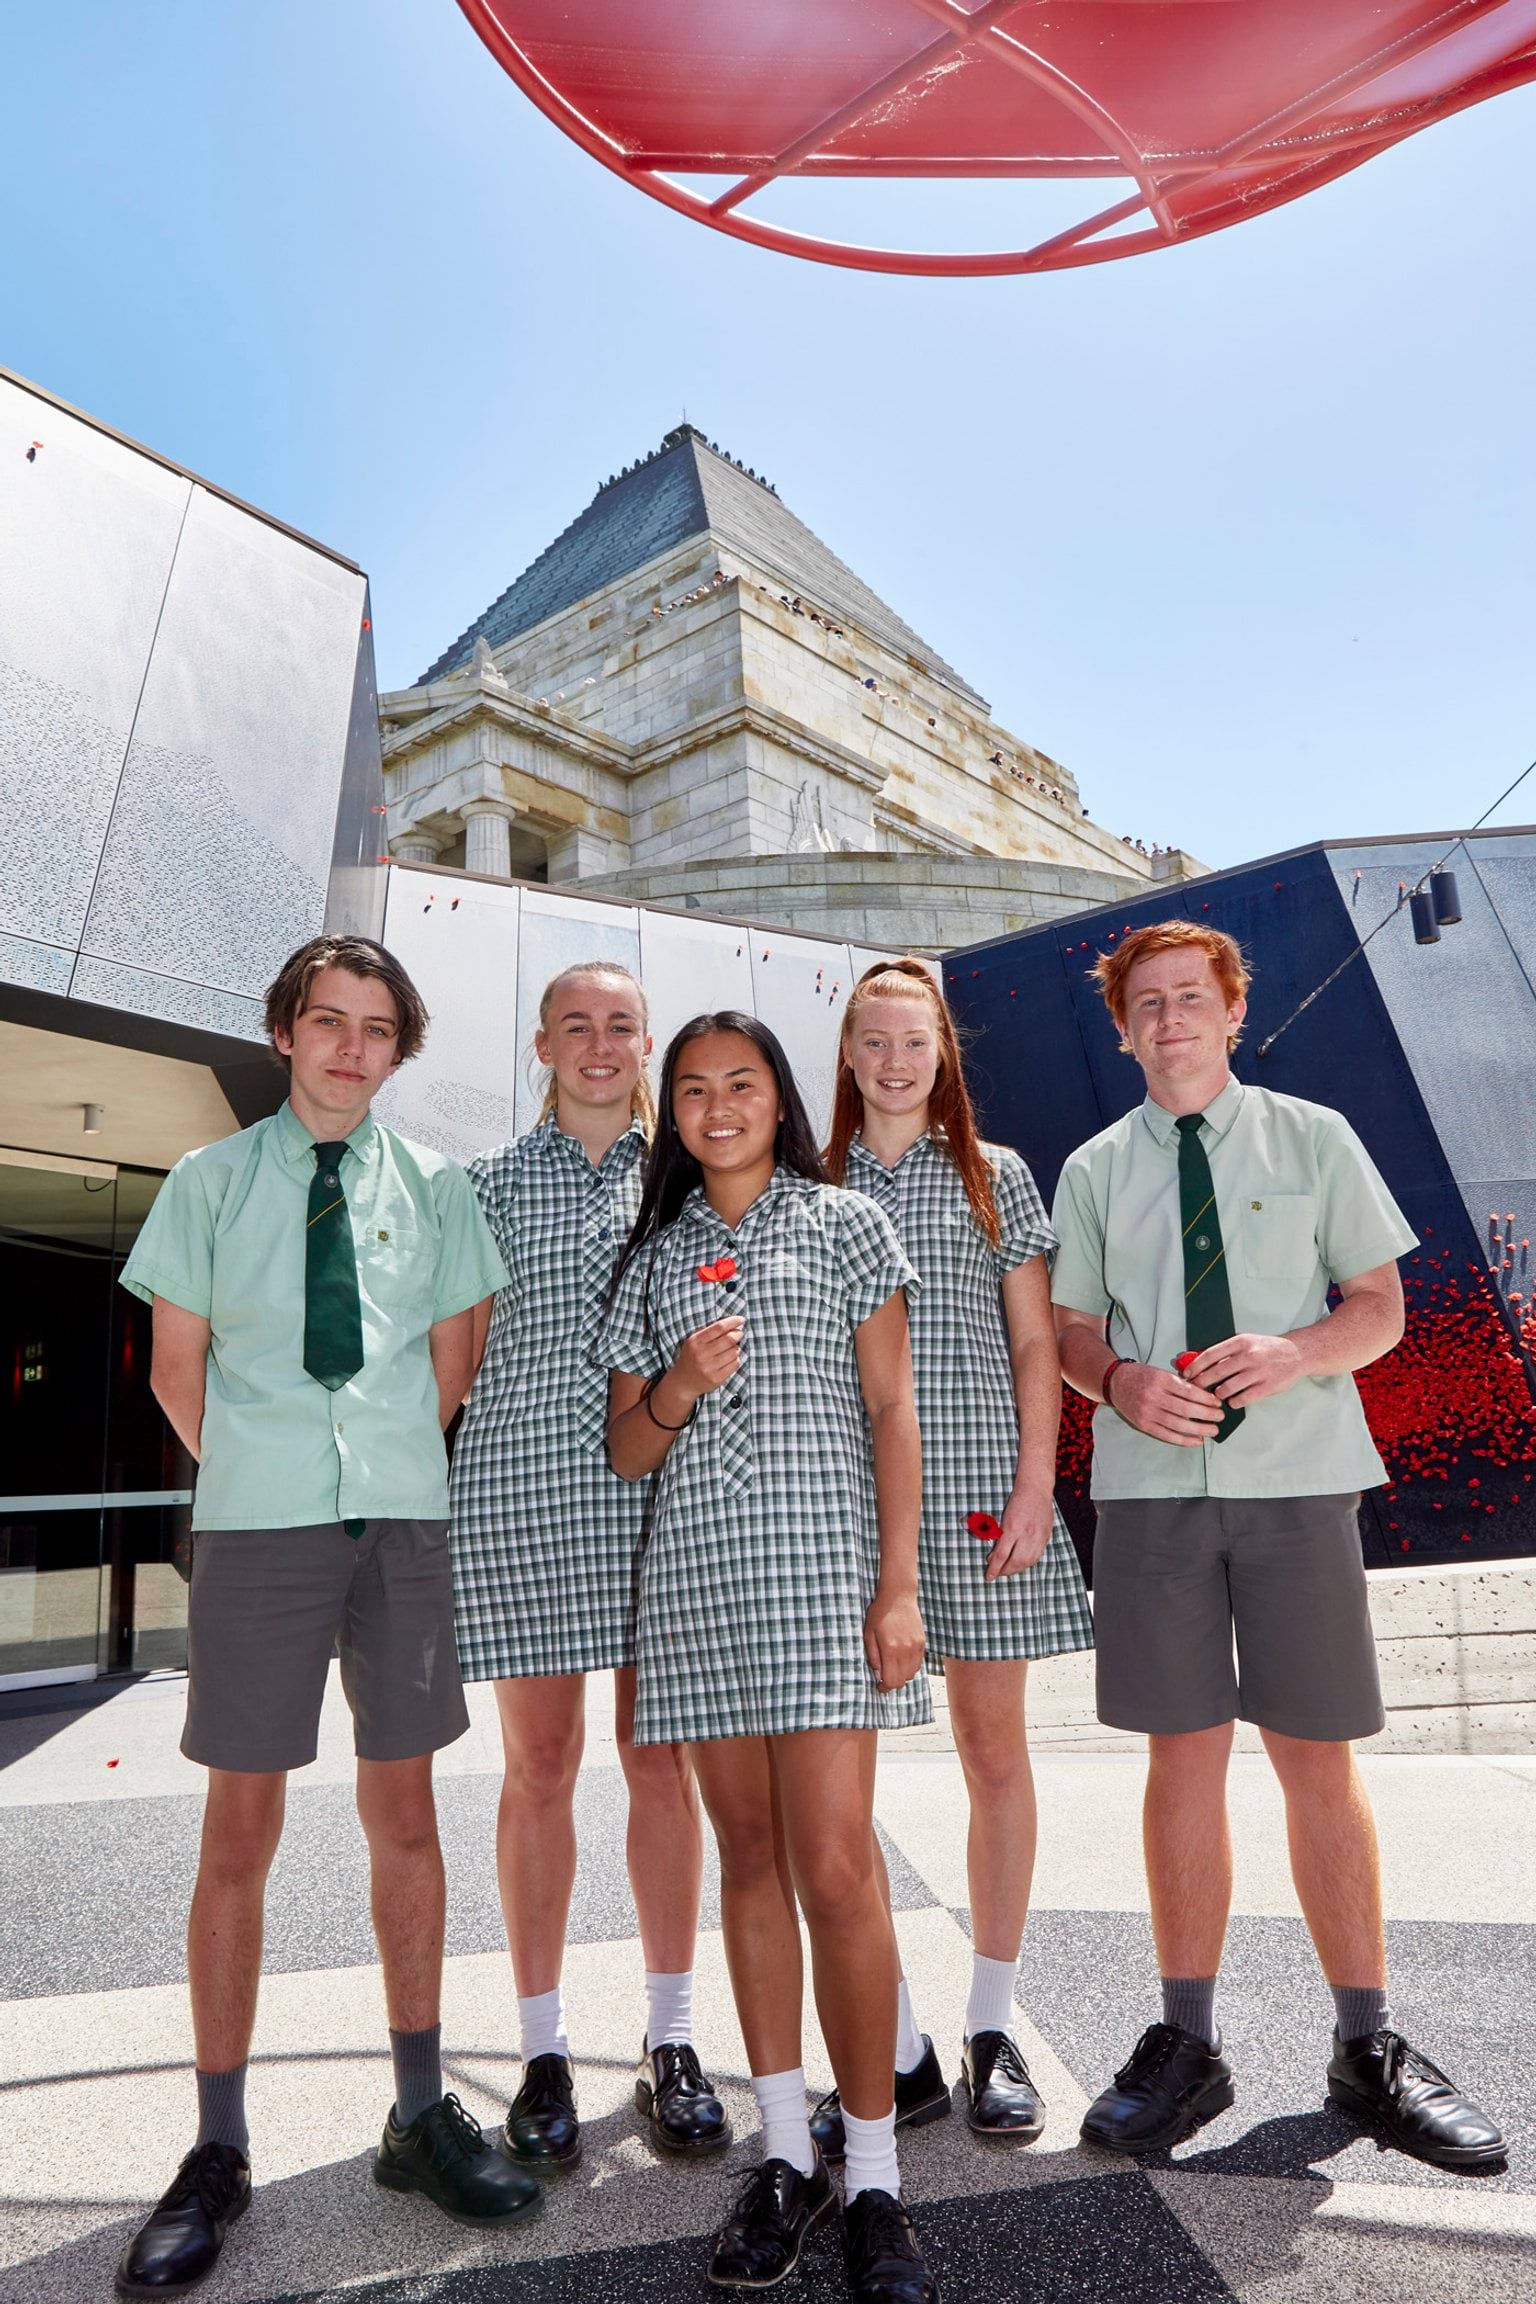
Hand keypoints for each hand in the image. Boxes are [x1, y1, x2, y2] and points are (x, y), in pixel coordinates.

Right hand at [668, 1317, 744, 1406]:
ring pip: (734, 1352)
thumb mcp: (694, 1342)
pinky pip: (735, 1364)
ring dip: (736, 1348)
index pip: (718, 1327)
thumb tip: (733, 1325)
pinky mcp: (716, 1378)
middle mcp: (701, 1354)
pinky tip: (729, 1359)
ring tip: (730, 1349)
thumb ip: (710, 1332)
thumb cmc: (692, 1358)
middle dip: (737, 1334)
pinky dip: (736, 1359)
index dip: (732, 1322)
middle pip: (729, 1339)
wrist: (683, 1382)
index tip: (741, 1319)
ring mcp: (709, 1368)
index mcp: (695, 1341)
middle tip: (739, 1333)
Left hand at [864, 1588, 924, 1691]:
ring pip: (911, 1674)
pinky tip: (901, 1659)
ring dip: (902, 1675)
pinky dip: (910, 1667)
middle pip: (902, 1681)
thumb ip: (873, 1656)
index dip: (884, 1687)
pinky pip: (918, 1664)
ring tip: (892, 1667)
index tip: (879, 1685)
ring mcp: (916, 1647)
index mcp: (890, 1649)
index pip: (891, 1680)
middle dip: (892, 1683)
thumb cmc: (880, 1613)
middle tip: (884, 1678)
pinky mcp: (922, 1642)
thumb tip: (877, 1674)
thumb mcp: (868, 1634)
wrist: (898, 1596)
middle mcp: (906, 1650)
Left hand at [983, 1486, 1053, 1578]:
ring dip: (1017, 1569)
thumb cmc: (1016, 1502)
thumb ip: (998, 1537)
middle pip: (1016, 1562)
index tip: (988, 1576)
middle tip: (998, 1573)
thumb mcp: (1002, 1518)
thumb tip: (993, 1556)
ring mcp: (1038, 1536)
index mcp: (1012, 1528)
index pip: (1001, 1555)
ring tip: (1008, 1570)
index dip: (994, 1568)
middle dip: (1005, 1571)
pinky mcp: (1045, 1537)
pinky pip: (1037, 1556)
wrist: (1035, 1489)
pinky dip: (1028, 1563)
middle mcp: (1026, 1534)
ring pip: (1028, 1562)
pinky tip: (1021, 1564)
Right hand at [1108, 1360, 1224, 1445]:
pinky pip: (1167, 1435)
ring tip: (1213, 1430)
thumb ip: (1180, 1383)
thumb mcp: (1160, 1372)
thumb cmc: (1141, 1376)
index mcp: (1159, 1380)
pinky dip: (1184, 1440)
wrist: (1115, 1383)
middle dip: (1207, 1415)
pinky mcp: (1144, 1425)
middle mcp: (1153, 1396)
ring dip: (1199, 1429)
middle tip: (1220, 1417)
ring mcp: (1147, 1412)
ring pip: (1178, 1424)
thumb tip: (1205, 1395)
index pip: (1188, 1391)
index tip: (1217, 1402)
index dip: (1206, 1398)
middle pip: (1185, 1409)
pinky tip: (1197, 1440)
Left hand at [1187, 1331, 1302, 1406]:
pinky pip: (1243, 1399)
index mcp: (1240, 1342)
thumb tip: (1199, 1361)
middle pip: (1216, 1372)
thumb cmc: (1267, 1348)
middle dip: (1201, 1382)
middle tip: (1194, 1389)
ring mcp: (1258, 1371)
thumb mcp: (1246, 1342)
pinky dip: (1234, 1402)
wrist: (1296, 1353)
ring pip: (1228, 1387)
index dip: (1195, 1366)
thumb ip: (1226, 1352)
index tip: (1186, 1374)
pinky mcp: (1267, 1386)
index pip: (1210, 1354)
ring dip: (1218, 1394)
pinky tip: (1233, 1401)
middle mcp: (1248, 1355)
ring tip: (1217, 1395)